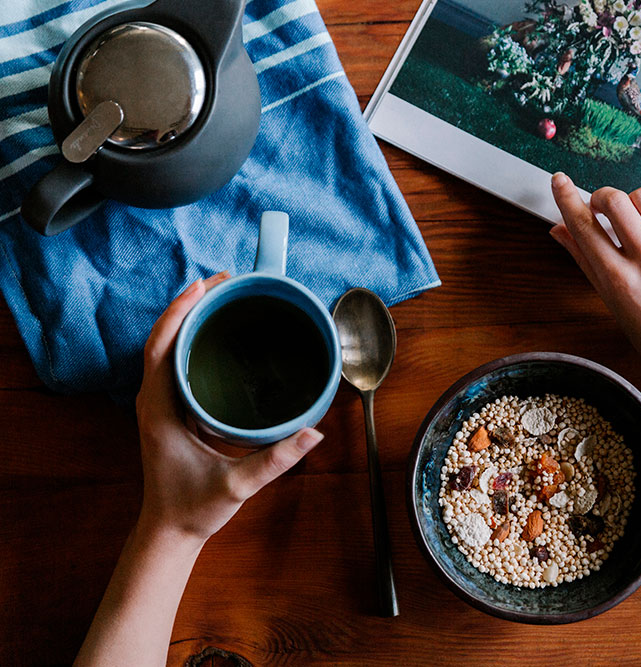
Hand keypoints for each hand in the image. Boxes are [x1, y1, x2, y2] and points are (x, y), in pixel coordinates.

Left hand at [134, 272, 323, 545]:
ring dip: (191, 318)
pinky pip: (176, 362)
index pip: (161, 347)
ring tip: (224, 296)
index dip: (180, 311)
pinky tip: (218, 333)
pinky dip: (193, 339)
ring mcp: (160, 404)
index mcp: (160, 409)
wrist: (169, 531)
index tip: (205, 285)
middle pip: (164, 337)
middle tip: (226, 281)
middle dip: (191, 304)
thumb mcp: (237, 485)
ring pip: (168, 347)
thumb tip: (313, 434)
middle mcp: (154, 400)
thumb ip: (275, 460)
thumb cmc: (194, 508)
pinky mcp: (171, 410)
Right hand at [550, 173, 640, 428]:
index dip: (566, 197)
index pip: (583, 226)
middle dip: (602, 198)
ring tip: (638, 223)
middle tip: (603, 209)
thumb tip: (559, 229)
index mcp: (619, 282)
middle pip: (614, 200)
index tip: (559, 181)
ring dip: (634, 204)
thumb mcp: (614, 305)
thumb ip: (585, 262)